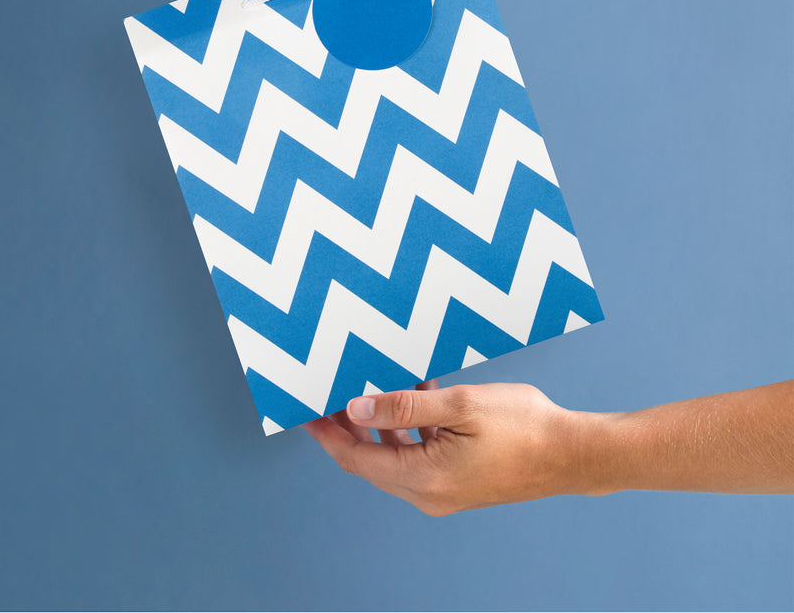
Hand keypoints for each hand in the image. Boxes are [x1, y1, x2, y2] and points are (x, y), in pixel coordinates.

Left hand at [302, 381, 591, 515]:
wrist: (573, 454)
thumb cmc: (523, 427)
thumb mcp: (458, 406)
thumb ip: (404, 406)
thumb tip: (356, 408)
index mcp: (423, 478)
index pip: (357, 458)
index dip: (328, 434)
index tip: (307, 411)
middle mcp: (428, 492)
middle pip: (370, 461)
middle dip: (346, 429)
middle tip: (327, 395)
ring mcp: (444, 490)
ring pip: (393, 456)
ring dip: (377, 425)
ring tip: (367, 387)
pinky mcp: (458, 481)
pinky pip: (418, 455)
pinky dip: (407, 428)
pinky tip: (413, 395)